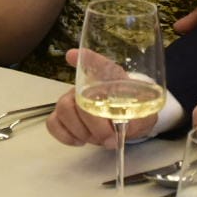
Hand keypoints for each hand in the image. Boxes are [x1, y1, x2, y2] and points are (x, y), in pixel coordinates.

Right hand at [45, 48, 159, 147]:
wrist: (129, 122)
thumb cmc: (134, 111)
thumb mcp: (144, 110)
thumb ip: (138, 114)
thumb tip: (127, 123)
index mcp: (108, 78)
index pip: (95, 63)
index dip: (84, 59)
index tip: (72, 55)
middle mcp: (86, 85)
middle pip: (76, 97)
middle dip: (92, 123)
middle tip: (109, 137)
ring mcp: (71, 100)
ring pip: (63, 110)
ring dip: (81, 131)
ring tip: (98, 139)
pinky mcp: (64, 118)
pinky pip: (53, 123)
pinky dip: (65, 136)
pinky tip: (80, 141)